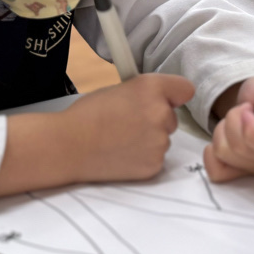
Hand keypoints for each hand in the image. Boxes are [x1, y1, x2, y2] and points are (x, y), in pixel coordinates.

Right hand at [65, 74, 194, 182]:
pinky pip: (155, 158)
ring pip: (163, 139)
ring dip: (148, 140)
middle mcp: (161, 113)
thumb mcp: (118, 89)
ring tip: (119, 139)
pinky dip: (142, 157)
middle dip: (155, 120)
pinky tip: (121, 153)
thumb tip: (158, 100)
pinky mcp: (154, 165)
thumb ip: (144, 93)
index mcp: (151, 88)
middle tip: (127, 122)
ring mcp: (160, 142)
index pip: (185, 89)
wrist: (69, 145)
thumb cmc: (87, 115)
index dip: (173, 95)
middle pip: (172, 117)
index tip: (164, 100)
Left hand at [203, 77, 253, 182]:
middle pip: (243, 150)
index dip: (253, 131)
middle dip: (233, 122)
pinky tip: (223, 138)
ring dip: (222, 131)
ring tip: (235, 120)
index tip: (247, 111)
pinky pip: (218, 172)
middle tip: (242, 109)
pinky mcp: (243, 174)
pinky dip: (211, 153)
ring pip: (226, 155)